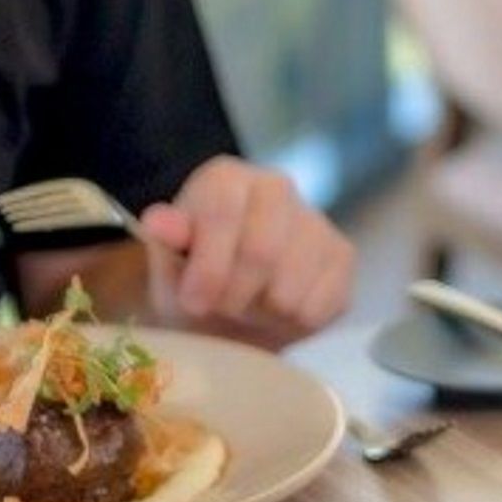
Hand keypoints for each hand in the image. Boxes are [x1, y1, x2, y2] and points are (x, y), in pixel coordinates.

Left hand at [133, 157, 354, 349]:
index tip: (193, 303)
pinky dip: (291, 324)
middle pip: (263, 251)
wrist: (229, 314)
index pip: (223, 212)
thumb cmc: (193, 281)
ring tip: (247, 309)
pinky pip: (318, 306)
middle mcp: (276, 186)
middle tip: (220, 310)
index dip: (208, 267)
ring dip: (261, 314)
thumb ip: (166, 243)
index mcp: (227, 178)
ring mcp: (315, 219)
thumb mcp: (168, 266)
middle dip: (234, 297)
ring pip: (291, 286)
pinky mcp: (342, 256)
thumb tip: (159, 221)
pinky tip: (276, 312)